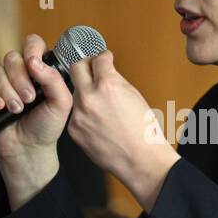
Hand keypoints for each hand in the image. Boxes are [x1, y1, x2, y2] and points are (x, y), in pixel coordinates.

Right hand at [0, 34, 73, 164]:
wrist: (29, 149)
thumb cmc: (47, 126)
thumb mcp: (61, 103)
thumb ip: (54, 80)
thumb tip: (35, 62)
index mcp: (41, 70)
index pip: (33, 44)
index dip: (31, 50)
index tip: (33, 65)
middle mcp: (22, 73)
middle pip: (12, 57)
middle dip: (19, 79)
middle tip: (28, 99)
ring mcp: (5, 83)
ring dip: (7, 91)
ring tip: (17, 109)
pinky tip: (0, 108)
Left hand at [64, 50, 179, 208]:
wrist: (140, 159)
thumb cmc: (144, 131)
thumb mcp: (134, 96)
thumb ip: (116, 81)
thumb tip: (107, 72)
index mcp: (108, 85)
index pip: (98, 59)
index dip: (103, 57)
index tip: (103, 59)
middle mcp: (90, 97)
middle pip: (76, 68)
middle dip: (86, 65)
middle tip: (92, 69)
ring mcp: (79, 114)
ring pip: (76, 92)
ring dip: (86, 92)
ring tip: (100, 104)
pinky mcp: (73, 129)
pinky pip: (75, 113)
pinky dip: (84, 113)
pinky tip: (97, 121)